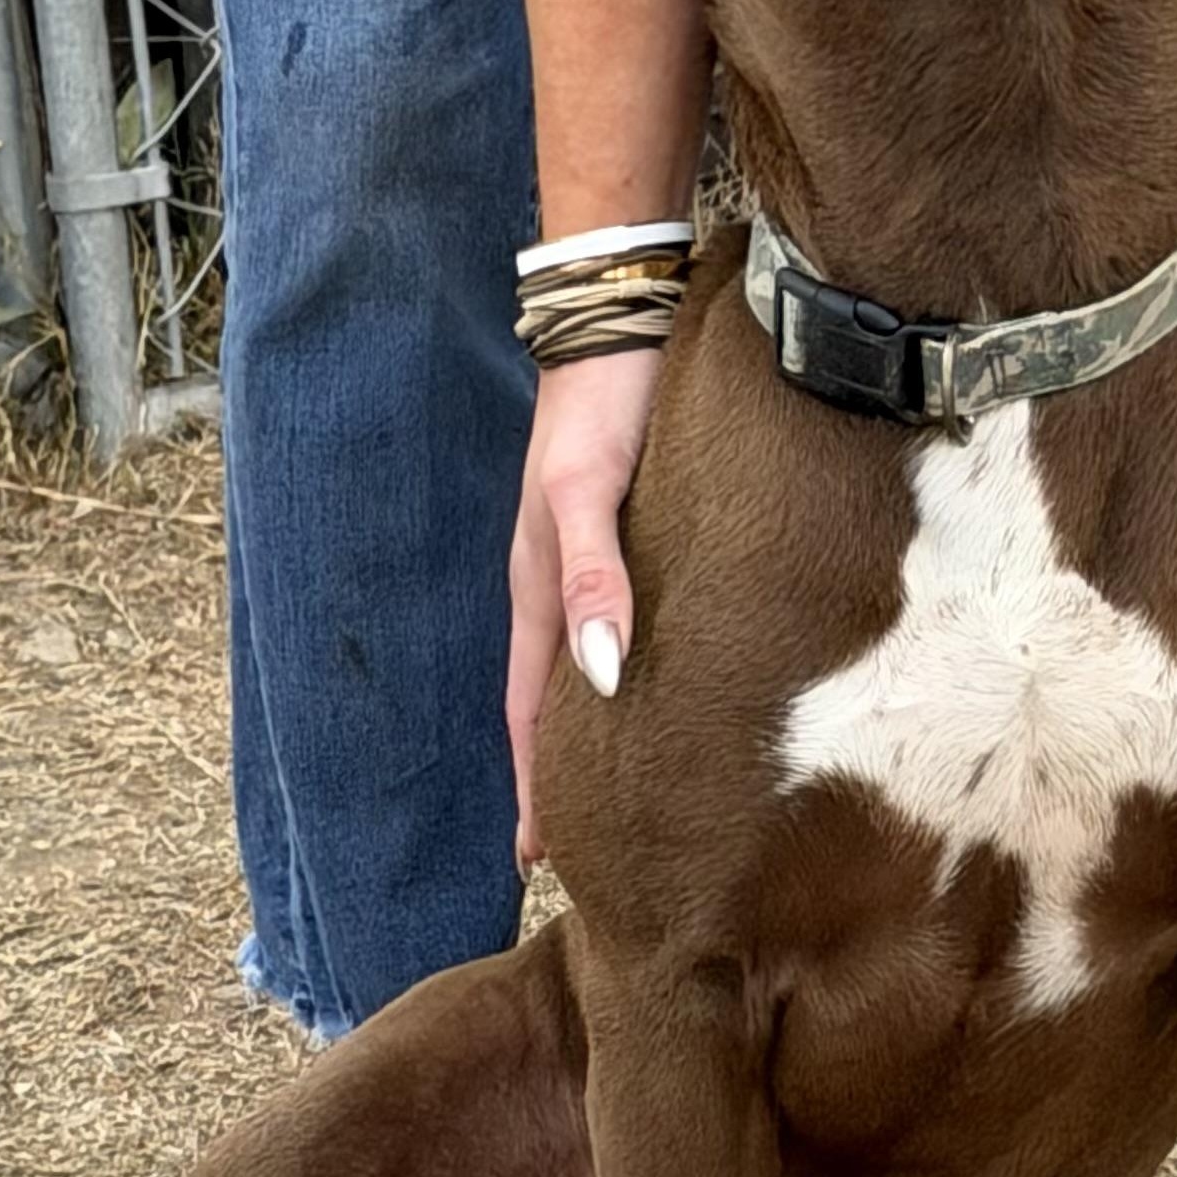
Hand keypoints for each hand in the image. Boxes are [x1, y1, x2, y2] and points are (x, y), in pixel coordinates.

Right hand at [506, 346, 666, 864]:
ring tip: (612, 786)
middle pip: (553, 699)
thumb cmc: (602, 404)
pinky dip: (619, 666)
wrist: (620, 314)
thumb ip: (595, 579)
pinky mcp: (624, 526)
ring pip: (585, 661)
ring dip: (589, 726)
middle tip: (581, 850)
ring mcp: (589, 555)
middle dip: (559, 773)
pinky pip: (615, 617)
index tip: (540, 861)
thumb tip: (602, 676)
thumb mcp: (586, 492)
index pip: (530, 711)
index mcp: (542, 587)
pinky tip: (645, 680)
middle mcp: (560, 582)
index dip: (535, 784)